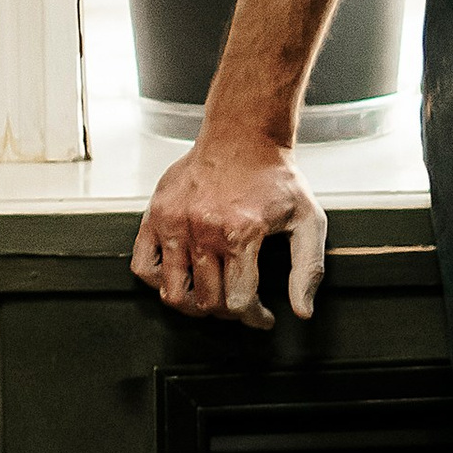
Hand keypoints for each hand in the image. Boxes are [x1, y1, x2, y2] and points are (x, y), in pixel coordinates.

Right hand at [131, 128, 327, 326]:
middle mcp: (204, 229)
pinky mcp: (155, 215)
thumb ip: (308, 268)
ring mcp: (174, 223)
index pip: (238, 301)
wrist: (243, 136)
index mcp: (241, 231)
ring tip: (211, 298)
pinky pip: (144, 267)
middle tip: (240, 304)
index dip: (253, 316)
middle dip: (228, 312)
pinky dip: (159, 282)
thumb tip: (302, 310)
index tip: (261, 317)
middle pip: (207, 301)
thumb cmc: (275, 177)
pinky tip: (181, 277)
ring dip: (195, 305)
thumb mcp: (308, 219)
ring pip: (174, 292)